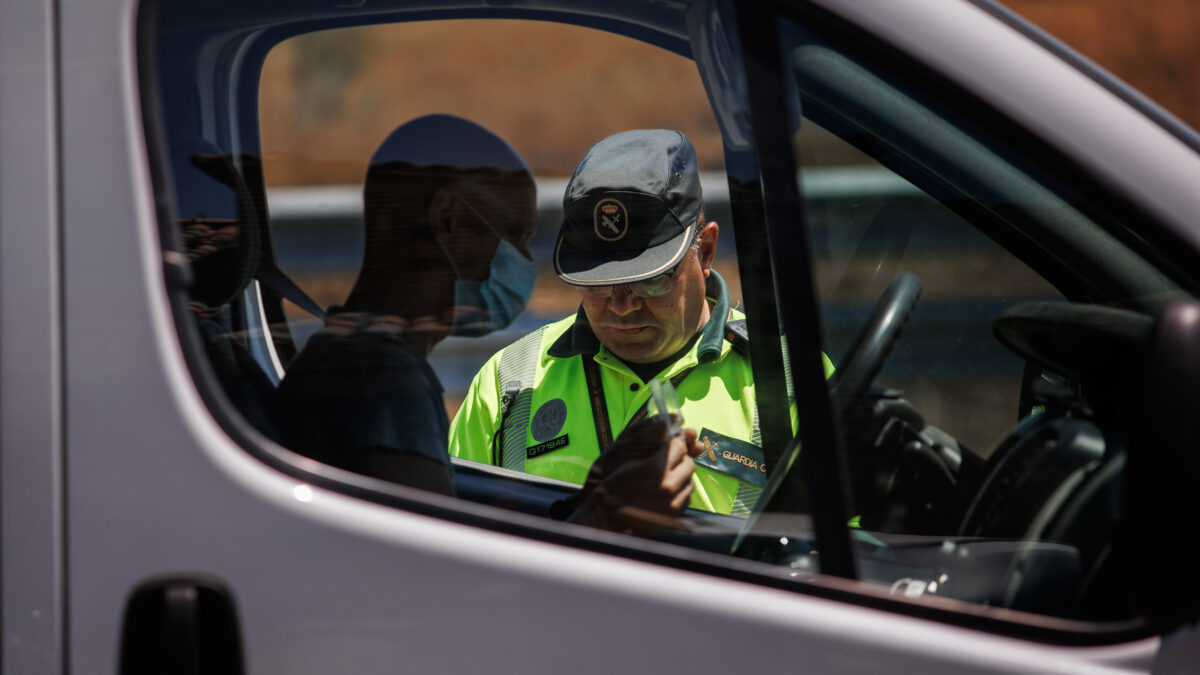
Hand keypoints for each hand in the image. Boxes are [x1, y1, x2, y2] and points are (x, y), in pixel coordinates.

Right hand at [567, 415, 701, 535]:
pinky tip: (665, 492)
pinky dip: (679, 493)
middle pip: (689, 463)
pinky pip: (686, 498)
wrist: (605, 521)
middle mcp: (668, 486)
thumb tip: (672, 426)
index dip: (673, 442)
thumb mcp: (625, 458)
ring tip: (664, 478)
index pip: (678, 446)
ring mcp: (672, 503)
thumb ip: (649, 441)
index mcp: (655, 468)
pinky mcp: (674, 516)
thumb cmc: (611, 487)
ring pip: (690, 481)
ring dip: (680, 477)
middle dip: (680, 460)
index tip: (669, 442)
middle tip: (666, 461)